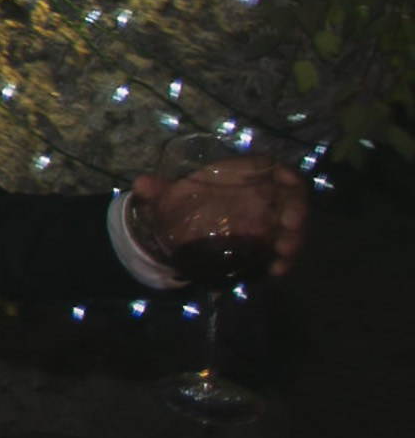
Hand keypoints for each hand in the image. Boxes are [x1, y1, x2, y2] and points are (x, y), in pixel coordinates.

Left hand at [131, 165, 309, 278]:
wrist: (178, 229)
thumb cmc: (180, 203)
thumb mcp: (167, 198)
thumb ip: (157, 191)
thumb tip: (140, 185)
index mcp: (241, 176)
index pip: (270, 167)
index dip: (284, 172)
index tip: (287, 179)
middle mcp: (260, 196)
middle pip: (290, 197)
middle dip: (296, 209)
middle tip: (289, 225)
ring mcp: (266, 220)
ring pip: (291, 225)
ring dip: (294, 238)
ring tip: (283, 252)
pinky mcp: (266, 242)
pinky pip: (282, 248)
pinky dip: (284, 259)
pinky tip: (276, 269)